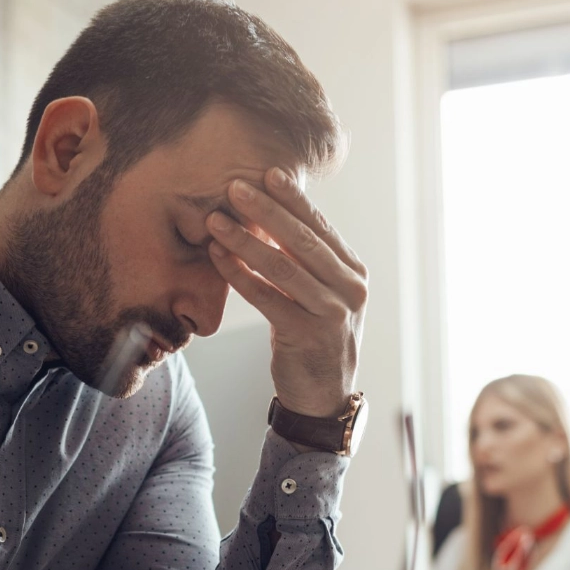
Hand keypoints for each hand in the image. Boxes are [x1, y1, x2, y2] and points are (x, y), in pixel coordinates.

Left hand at [207, 168, 366, 418]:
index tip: (269, 173)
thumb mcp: (319, 296)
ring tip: (216, 220)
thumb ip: (305, 263)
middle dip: (268, 210)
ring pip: (283, 267)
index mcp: (353, 273)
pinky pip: (268, 298)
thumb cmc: (314, 339)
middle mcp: (349, 290)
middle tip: (236, 186)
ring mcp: (332, 313)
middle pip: (303, 241)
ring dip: (246, 241)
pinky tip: (218, 258)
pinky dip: (240, 276)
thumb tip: (272, 219)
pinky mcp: (308, 335)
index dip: (294, 200)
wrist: (323, 397)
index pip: (321, 228)